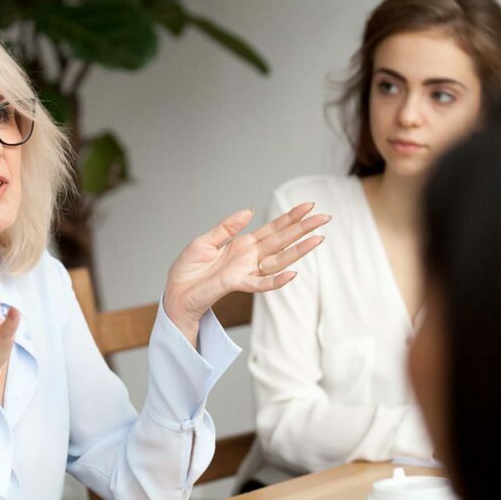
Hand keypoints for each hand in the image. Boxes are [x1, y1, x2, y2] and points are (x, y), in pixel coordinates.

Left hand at [163, 202, 328, 334]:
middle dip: (303, 229)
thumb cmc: (188, 271)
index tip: (308, 206)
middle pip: (282, 241)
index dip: (290, 218)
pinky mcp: (236, 284)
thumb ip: (226, 227)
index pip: (272, 229)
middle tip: (325, 217)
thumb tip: (249, 211)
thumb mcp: (204, 241)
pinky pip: (261, 284)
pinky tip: (293, 274)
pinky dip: (276, 280)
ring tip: (319, 239)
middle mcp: (249, 258)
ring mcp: (246, 272)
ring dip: (299, 251)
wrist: (175, 293)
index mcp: (242, 245)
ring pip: (279, 260)